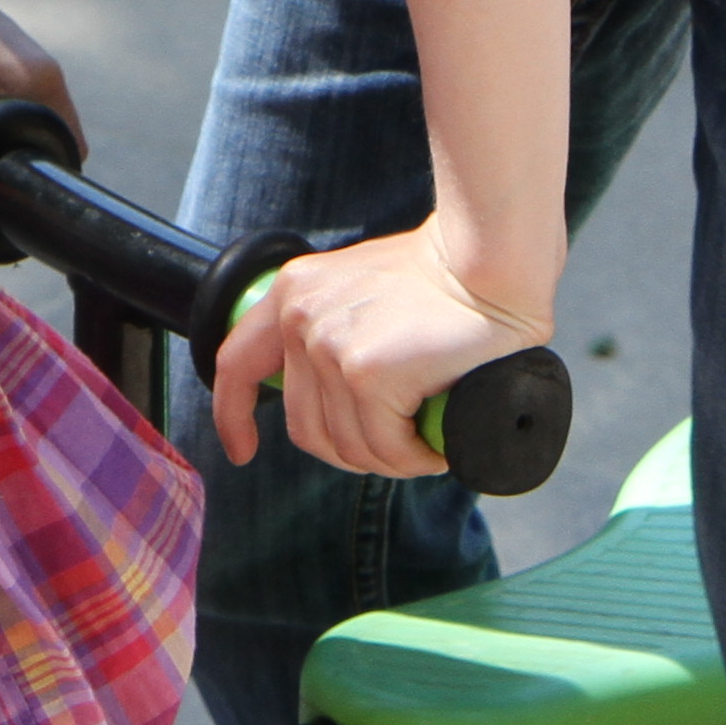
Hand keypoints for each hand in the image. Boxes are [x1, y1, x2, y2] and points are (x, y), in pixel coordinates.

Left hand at [208, 223, 549, 478]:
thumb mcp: (363, 290)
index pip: (237, 363)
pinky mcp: (367, 374)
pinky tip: (435, 446)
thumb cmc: (446, 280)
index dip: (233, 415)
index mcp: (294, 293)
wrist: (492, 265)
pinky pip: (385, 449)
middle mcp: (301, 318)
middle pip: (306, 427)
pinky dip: (413, 459)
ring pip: (349, 446)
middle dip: (353, 451)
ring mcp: (330, 347)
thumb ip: (333, 326)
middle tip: (400, 444)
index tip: (242, 449)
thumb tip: (332, 399)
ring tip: (425, 441)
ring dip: (390, 459)